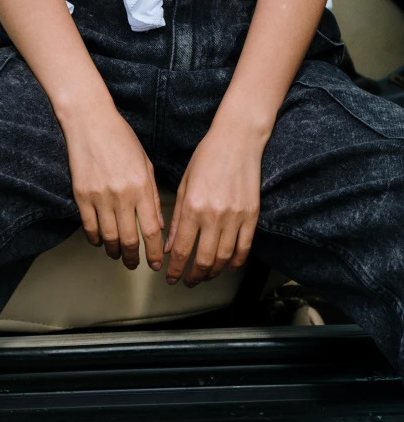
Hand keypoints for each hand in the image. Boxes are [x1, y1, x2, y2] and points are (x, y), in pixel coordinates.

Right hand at [63, 104, 164, 270]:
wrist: (90, 122)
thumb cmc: (121, 139)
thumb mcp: (146, 164)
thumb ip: (152, 196)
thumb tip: (157, 224)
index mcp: (142, 186)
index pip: (152, 230)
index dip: (155, 251)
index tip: (156, 262)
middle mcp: (122, 195)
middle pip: (130, 239)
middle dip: (133, 258)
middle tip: (134, 264)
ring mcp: (100, 196)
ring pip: (109, 237)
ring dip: (114, 251)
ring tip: (118, 255)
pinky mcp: (81, 195)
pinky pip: (89, 227)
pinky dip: (96, 239)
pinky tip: (100, 241)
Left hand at [164, 117, 265, 286]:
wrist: (237, 140)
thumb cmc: (207, 157)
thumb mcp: (184, 185)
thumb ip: (176, 218)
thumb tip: (170, 246)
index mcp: (193, 207)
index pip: (182, 250)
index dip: (176, 269)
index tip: (172, 277)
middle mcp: (214, 215)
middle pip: (203, 260)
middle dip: (194, 276)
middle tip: (188, 281)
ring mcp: (235, 217)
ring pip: (224, 258)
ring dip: (213, 272)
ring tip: (205, 275)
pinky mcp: (252, 215)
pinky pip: (245, 247)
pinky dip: (236, 261)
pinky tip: (228, 266)